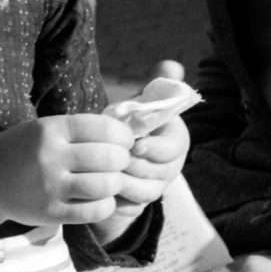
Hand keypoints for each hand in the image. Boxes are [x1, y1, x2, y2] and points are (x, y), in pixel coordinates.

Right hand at [0, 113, 137, 228]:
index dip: (123, 135)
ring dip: (115, 183)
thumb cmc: (22, 151)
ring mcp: (50, 186)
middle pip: (109, 157)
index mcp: (49, 130)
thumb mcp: (42, 129)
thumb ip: (77, 131)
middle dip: (123, 160)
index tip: (125, 142)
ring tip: (110, 181)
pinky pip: (94, 211)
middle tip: (119, 163)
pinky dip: (106, 205)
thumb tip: (125, 134)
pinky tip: (101, 200)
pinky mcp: (51, 212)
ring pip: (105, 185)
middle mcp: (50, 156)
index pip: (103, 127)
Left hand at [113, 59, 190, 214]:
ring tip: (99, 170)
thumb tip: (171, 65)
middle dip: (131, 163)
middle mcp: (170, 167)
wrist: (112, 154)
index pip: (172, 149)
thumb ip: (154, 85)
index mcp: (175, 140)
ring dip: (120, 180)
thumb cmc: (128, 123)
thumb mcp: (138, 103)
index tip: (134, 144)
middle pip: (156, 171)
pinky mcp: (138, 204)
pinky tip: (95, 186)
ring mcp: (156, 187)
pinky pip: (129, 206)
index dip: (153, 148)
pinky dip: (113, 197)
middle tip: (110, 157)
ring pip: (143, 191)